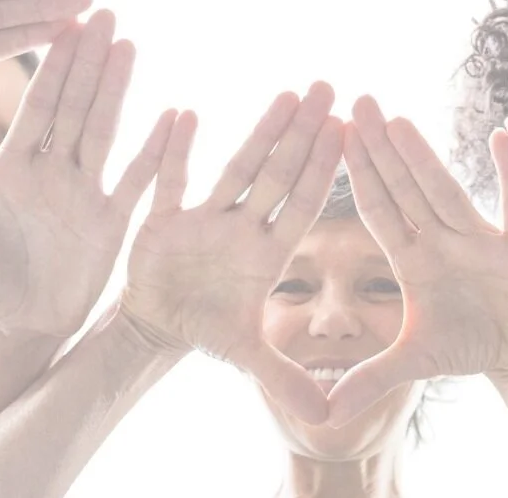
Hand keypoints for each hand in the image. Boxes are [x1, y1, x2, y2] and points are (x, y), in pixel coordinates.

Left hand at [0, 11, 174, 336]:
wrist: (18, 324)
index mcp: (11, 169)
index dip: (47, 65)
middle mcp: (51, 171)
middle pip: (72, 104)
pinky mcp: (110, 223)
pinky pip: (135, 180)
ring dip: (118, 87)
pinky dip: (156, 151)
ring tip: (131, 41)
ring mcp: (84, 193)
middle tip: (102, 8)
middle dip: (87, 57)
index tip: (58, 21)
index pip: (33, 107)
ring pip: (104, 128)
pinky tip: (176, 117)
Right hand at [117, 83, 343, 421]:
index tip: (348, 132)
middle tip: (328, 88)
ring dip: (259, 132)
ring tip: (285, 93)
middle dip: (302, 134)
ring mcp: (204, 219)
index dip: (323, 170)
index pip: (302, 204)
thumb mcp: (248, 356)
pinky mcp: (164, 221)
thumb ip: (284, 378)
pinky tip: (181, 115)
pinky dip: (171, 153)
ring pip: (236, 168)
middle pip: (277, 174)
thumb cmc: (209, 327)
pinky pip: (168, 182)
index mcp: (265, 254)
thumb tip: (327, 418)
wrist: (159, 324)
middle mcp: (241, 227)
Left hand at [323, 98, 507, 422]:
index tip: (332, 137)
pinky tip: (506, 136)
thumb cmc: (465, 342)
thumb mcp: (414, 363)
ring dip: (425, 157)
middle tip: (356, 101)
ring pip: (446, 192)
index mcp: (412, 259)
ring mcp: (479, 239)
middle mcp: (441, 239)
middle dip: (381, 149)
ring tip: (400, 120)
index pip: (378, 210)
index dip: (356, 177)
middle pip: (405, 188)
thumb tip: (325, 410)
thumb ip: (372, 378)